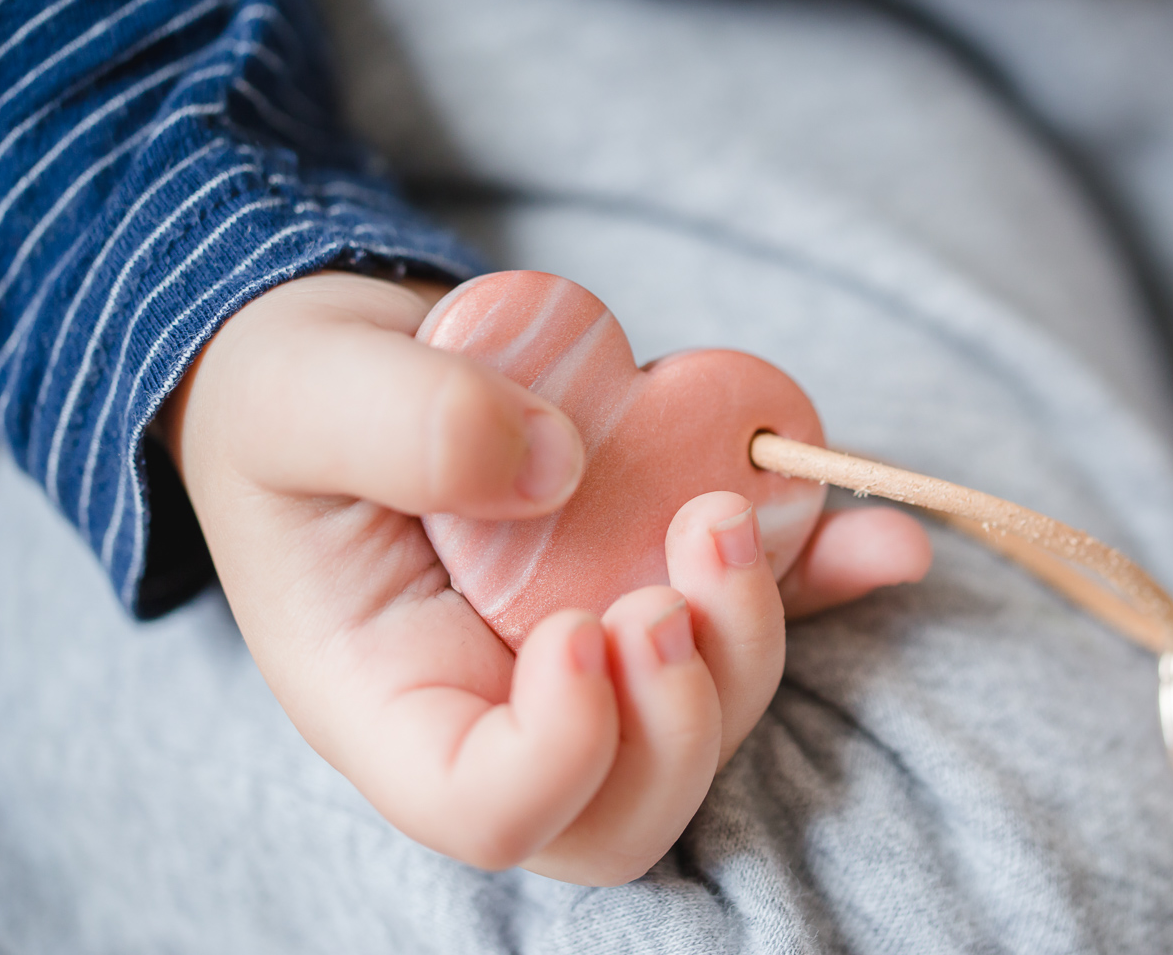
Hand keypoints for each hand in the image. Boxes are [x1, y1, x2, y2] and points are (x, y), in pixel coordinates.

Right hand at [162, 272, 929, 883]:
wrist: (346, 363)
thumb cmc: (288, 394)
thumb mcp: (303, 386)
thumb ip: (407, 424)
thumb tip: (558, 466)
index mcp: (387, 698)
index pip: (485, 808)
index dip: (560, 754)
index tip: (582, 626)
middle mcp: (498, 705)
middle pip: (623, 807)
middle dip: (684, 717)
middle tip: (678, 575)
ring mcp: (589, 658)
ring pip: (702, 727)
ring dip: (752, 644)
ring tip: (732, 515)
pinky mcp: (652, 585)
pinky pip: (751, 618)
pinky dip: (827, 586)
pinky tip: (883, 543)